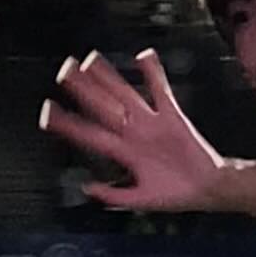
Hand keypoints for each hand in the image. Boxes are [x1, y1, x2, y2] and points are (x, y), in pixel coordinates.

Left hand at [39, 49, 225, 213]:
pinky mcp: (172, 117)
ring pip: (124, 95)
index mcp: (123, 152)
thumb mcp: (141, 201)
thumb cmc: (175, 195)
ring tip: (90, 60)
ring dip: (108, 78)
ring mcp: (151, 123)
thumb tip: (88, 189)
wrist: (208, 189)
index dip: (68, 123)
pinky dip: (153, 73)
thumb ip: (114, 196)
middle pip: (102, 107)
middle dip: (82, 89)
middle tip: (63, 71)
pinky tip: (144, 55)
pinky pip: (161, 91)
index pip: (90, 133)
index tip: (47, 111)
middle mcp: (133, 133)